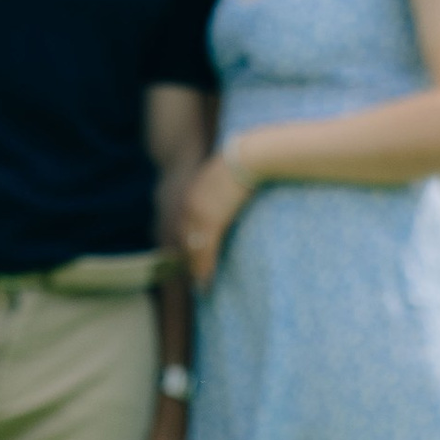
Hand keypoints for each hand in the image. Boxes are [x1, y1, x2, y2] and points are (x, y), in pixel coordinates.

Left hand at [180, 149, 256, 287]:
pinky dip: (204, 267)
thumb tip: (238, 192)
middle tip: (193, 276)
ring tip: (200, 285)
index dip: (189, 241)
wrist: (254, 155)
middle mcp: (191, 202)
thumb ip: (229, 186)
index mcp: (195, 190)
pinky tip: (205, 281)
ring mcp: (199, 211)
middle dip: (188, 257)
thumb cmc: (252, 161)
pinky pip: (205, 249)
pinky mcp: (211, 220)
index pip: (187, 222)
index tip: (191, 255)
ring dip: (196, 268)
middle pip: (185, 237)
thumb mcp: (233, 174)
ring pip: (193, 246)